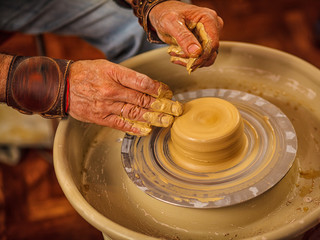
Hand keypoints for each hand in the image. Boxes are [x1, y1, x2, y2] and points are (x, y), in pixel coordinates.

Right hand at [67, 59, 181, 135]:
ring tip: (167, 121)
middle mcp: (111, 90)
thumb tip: (149, 86)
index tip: (168, 92)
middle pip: (142, 99)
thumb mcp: (107, 66)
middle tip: (176, 110)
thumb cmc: (87, 73)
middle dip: (162, 106)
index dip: (158, 88)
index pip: (142, 82)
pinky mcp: (100, 118)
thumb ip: (127, 76)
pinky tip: (147, 130)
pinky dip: (135, 128)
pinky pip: (120, 124)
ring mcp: (106, 106)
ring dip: (153, 118)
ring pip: (134, 113)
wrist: (61, 85)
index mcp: (114, 74)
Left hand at [149, 1, 223, 71]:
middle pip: (210, 52)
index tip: (190, 63)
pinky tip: (178, 55)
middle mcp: (213, 26)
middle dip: (193, 58)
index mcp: (208, 18)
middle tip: (176, 54)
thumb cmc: (167, 13)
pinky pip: (202, 58)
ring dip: (190, 61)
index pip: (212, 43)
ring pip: (207, 57)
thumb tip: (196, 52)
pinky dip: (189, 60)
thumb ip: (183, 37)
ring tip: (175, 53)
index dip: (202, 56)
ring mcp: (210, 35)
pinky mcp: (204, 42)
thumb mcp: (171, 23)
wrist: (163, 13)